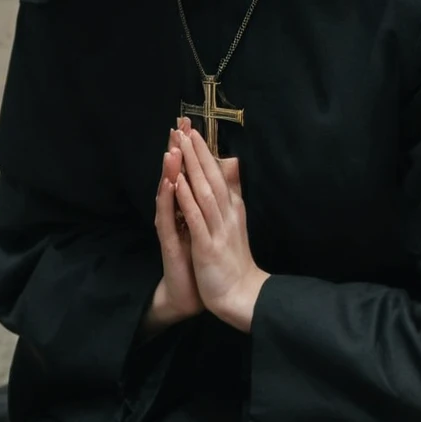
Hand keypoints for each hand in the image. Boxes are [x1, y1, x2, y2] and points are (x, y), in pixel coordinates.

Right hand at [149, 127, 204, 330]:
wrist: (191, 294)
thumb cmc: (199, 256)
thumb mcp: (209, 222)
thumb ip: (211, 197)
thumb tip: (222, 173)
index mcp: (187, 206)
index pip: (187, 171)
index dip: (188, 148)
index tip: (190, 123)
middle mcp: (176, 212)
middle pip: (174, 176)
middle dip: (176, 151)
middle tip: (177, 126)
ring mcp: (170, 227)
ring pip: (168, 194)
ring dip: (169, 172)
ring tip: (172, 150)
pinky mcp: (169, 243)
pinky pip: (168, 218)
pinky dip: (169, 201)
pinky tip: (170, 185)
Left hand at [174, 125, 269, 331]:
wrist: (242, 296)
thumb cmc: (235, 260)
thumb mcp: (236, 221)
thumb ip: (232, 193)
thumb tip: (233, 164)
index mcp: (232, 208)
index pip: (217, 174)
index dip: (204, 151)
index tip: (192, 129)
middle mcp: (227, 214)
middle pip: (210, 176)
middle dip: (196, 150)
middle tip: (184, 126)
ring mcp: (218, 229)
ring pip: (203, 191)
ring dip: (191, 166)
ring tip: (180, 144)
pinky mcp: (208, 246)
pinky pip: (196, 218)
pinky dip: (187, 198)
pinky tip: (178, 181)